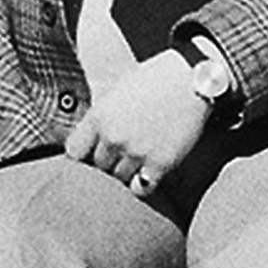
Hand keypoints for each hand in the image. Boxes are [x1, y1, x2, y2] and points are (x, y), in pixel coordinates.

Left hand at [65, 52, 213, 196]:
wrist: (194, 78)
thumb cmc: (156, 79)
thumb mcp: (119, 89)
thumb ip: (102, 115)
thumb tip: (89, 137)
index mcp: (99, 116)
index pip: (73, 153)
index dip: (82, 155)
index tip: (90, 154)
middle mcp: (113, 137)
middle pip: (98, 167)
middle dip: (108, 161)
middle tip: (122, 152)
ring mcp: (136, 152)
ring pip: (119, 179)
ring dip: (126, 172)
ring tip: (139, 157)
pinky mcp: (160, 163)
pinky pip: (141, 188)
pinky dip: (143, 183)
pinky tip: (148, 172)